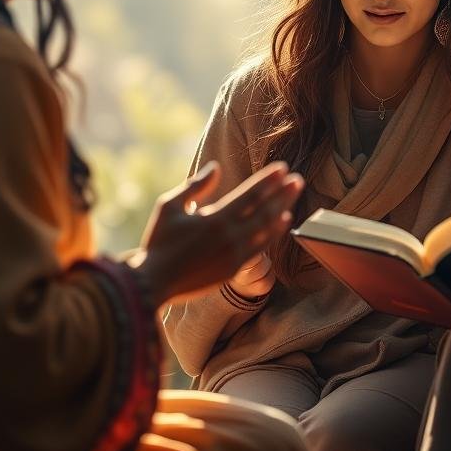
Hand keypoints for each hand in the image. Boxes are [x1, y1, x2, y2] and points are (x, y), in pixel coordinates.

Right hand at [135, 161, 302, 306]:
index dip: (268, 180)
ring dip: (283, 208)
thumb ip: (195, 186)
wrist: (153, 282)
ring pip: (266, 227)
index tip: (282, 168)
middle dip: (282, 192)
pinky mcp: (234, 269)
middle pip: (264, 209)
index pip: (250, 194)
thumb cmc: (158, 241)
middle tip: (297, 178)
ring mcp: (234, 254)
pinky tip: (284, 220)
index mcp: (214, 218)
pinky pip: (261, 247)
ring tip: (295, 194)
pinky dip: (274, 232)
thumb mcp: (170, 206)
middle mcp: (229, 236)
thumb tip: (216, 168)